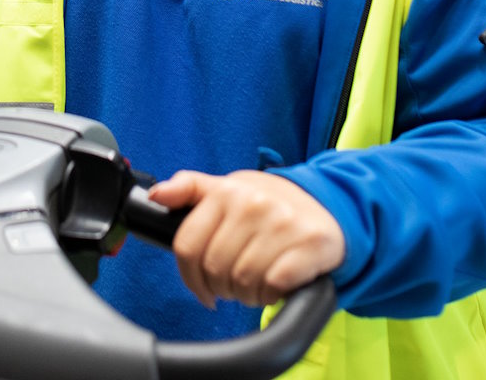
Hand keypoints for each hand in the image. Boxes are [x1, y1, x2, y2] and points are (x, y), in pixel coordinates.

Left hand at [146, 170, 344, 308]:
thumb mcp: (228, 188)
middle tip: (235, 283)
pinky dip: (272, 295)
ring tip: (256, 284)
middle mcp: (253, 203)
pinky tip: (275, 287)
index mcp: (227, 191)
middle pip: (215, 269)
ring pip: (244, 281)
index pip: (187, 246)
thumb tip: (157, 195)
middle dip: (222, 287)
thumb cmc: (269, 205)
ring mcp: (283, 222)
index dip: (190, 276)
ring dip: (248, 294)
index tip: (202, 286)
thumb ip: (189, 189)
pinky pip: (274, 285)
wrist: (328, 207)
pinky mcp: (310, 243)